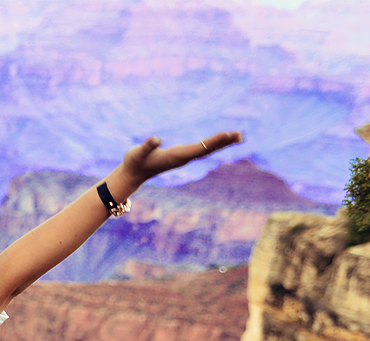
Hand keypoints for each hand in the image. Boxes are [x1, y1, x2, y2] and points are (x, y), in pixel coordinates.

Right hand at [119, 130, 243, 189]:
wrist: (133, 174)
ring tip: (238, 136)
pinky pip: (202, 149)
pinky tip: (222, 140)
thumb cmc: (134, 162)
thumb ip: (146, 146)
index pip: (198, 148)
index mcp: (176, 156)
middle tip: (240, 134)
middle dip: (223, 142)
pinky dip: (214, 143)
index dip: (213, 141)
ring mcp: (183, 157)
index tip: (227, 134)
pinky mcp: (182, 156)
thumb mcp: (137, 153)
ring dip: (222, 143)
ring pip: (207, 150)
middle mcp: (183, 158)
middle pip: (207, 149)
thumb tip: (156, 139)